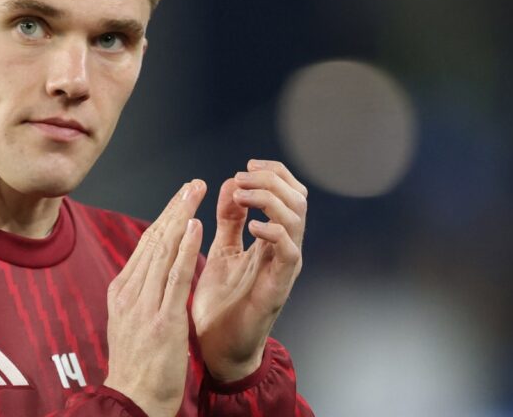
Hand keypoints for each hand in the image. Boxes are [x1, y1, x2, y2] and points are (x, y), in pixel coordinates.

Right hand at [103, 180, 207, 416]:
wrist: (132, 400)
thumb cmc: (136, 368)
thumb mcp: (129, 323)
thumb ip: (138, 296)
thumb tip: (148, 274)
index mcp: (122, 292)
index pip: (145, 246)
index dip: (164, 219)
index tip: (179, 199)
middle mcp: (130, 292)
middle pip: (153, 241)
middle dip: (173, 209)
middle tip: (190, 185)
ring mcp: (144, 304)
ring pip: (163, 250)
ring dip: (181, 217)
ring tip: (194, 192)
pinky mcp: (162, 318)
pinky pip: (175, 276)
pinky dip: (185, 248)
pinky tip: (195, 226)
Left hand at [192, 160, 306, 381]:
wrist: (215, 346)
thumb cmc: (221, 301)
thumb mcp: (221, 249)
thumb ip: (229, 219)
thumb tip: (231, 183)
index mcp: (272, 239)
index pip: (289, 193)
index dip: (273, 173)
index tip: (247, 167)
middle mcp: (284, 250)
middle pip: (297, 199)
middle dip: (271, 180)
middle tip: (242, 178)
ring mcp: (284, 268)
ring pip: (297, 220)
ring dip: (269, 199)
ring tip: (242, 197)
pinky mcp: (278, 287)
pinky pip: (289, 252)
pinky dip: (275, 233)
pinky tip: (253, 228)